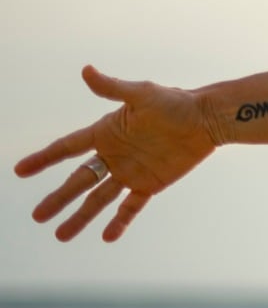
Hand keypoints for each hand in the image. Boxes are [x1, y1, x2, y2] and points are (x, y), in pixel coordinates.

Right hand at [13, 66, 218, 241]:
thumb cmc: (176, 102)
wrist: (207, 119)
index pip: (67, 148)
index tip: (20, 170)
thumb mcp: (142, 94)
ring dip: (81, 216)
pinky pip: (131, 206)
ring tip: (60, 235)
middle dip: (58, 198)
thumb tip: (86, 70)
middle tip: (36, 216)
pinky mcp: (150, 184)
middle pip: (79, 180)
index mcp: (106, 132)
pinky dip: (120, 221)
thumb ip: (113, 89)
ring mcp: (130, 171)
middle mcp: (113, 154)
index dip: (43, 159)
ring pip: (99, 199)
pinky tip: (107, 236)